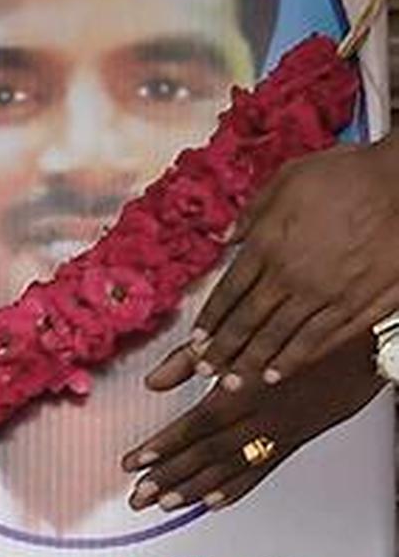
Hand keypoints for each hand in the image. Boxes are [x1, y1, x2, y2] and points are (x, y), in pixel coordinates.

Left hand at [124, 332, 383, 512]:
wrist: (364, 346)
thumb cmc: (303, 333)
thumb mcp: (243, 338)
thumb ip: (192, 360)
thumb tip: (153, 381)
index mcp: (242, 392)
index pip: (192, 427)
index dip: (161, 447)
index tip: (133, 462)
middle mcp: (259, 419)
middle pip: (206, 454)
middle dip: (169, 477)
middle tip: (140, 496)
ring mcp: (278, 434)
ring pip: (230, 468)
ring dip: (195, 489)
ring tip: (167, 503)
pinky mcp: (294, 441)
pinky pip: (261, 471)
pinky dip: (235, 489)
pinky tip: (213, 502)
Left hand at [146, 136, 398, 391]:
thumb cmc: (350, 173)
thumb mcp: (287, 178)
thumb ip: (252, 212)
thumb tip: (224, 237)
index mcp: (268, 245)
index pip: (228, 293)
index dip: (210, 320)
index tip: (197, 340)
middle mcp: (292, 276)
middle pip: (248, 322)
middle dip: (223, 351)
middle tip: (205, 370)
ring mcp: (327, 295)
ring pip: (281, 338)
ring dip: (253, 363)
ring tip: (234, 383)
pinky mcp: (360, 305)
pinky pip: (321, 340)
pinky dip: (297, 360)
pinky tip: (281, 373)